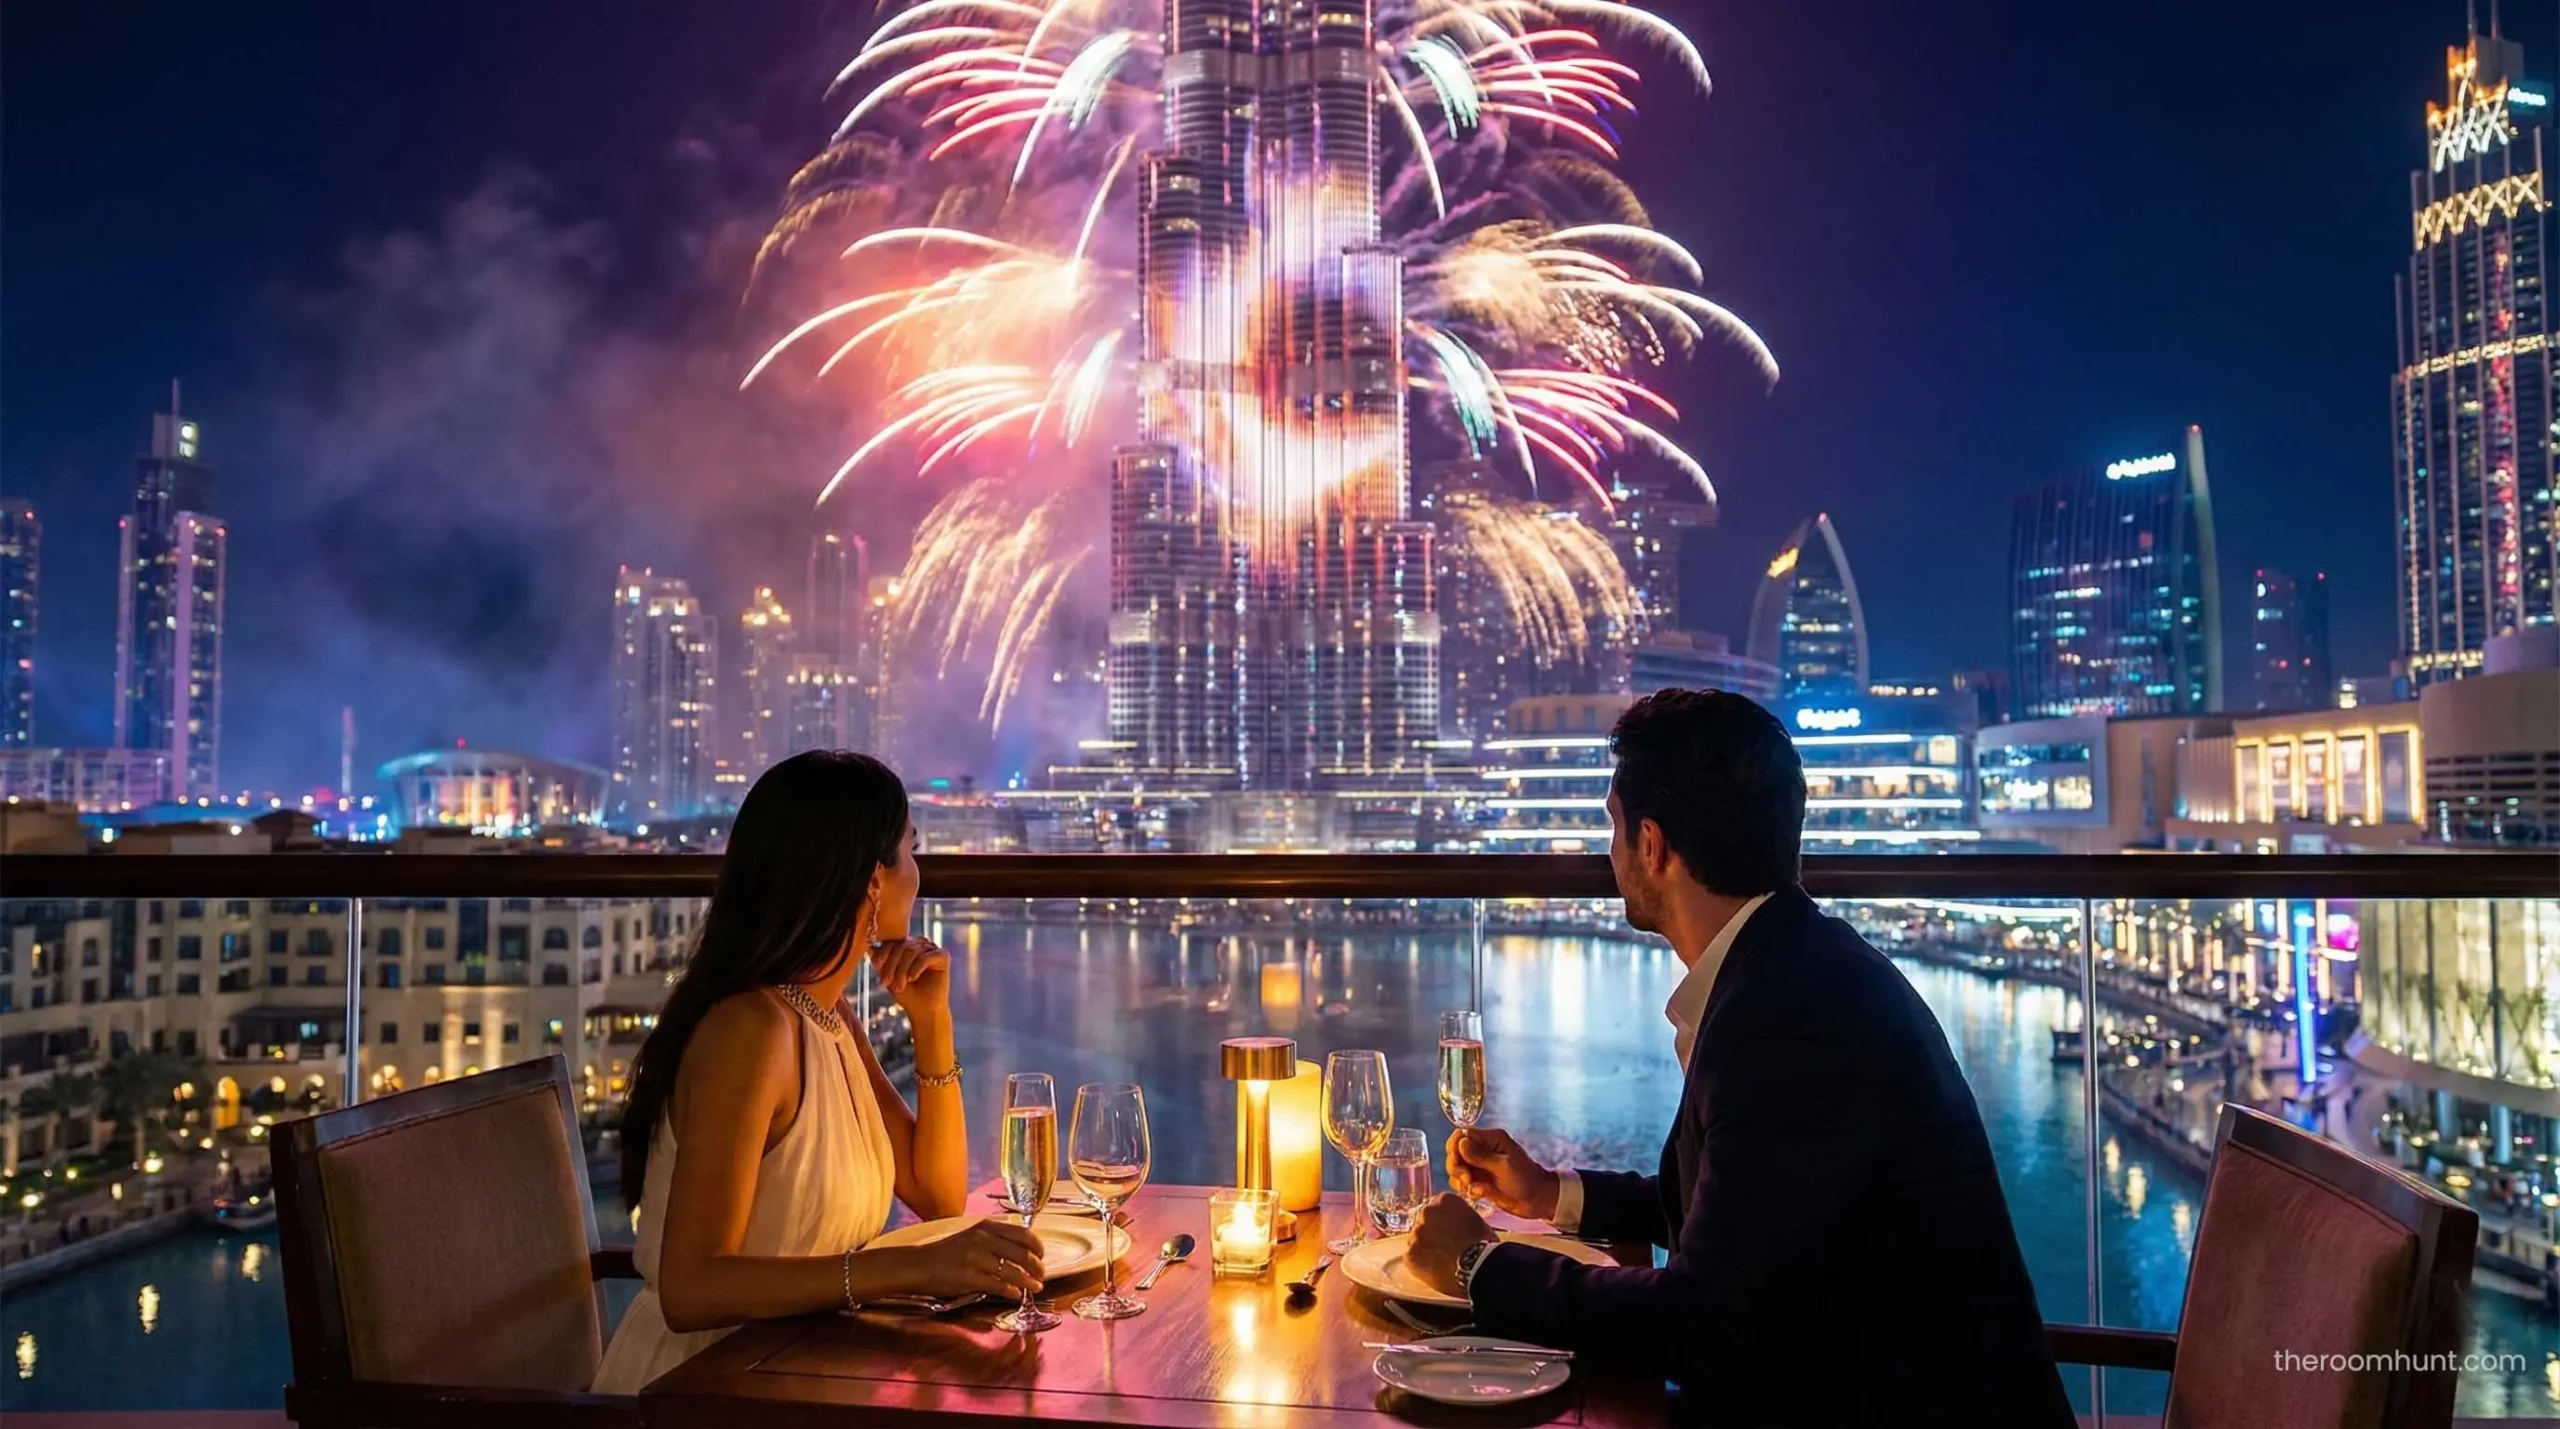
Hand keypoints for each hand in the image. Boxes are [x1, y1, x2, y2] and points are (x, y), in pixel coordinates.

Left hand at [870, 936, 950, 1018]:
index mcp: (908, 945)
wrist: (923, 1011)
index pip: (893, 941)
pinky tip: (912, 979)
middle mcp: (921, 944)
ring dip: (902, 970)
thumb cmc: (907, 994)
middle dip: (892, 965)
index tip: (876, 965)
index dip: (883, 952)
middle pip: (902, 945)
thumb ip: (880, 962)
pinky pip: (925, 957)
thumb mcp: (889, 976)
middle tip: (886, 983)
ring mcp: (933, 948)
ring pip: (912, 951)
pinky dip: (916, 968)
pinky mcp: (943, 956)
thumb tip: (868, 946)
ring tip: (899, 986)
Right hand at [888, 1218, 1043, 1299]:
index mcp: (986, 1227)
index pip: (1023, 1234)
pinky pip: (998, 1286)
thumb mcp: (971, 1236)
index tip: (1042, 1256)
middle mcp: (983, 1240)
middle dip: (1037, 1267)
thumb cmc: (946, 1252)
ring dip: (1029, 1282)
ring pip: (1013, 1272)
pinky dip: (1012, 1292)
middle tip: (1041, 1276)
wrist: (919, 1265)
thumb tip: (1022, 1252)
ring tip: (1035, 1288)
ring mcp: (976, 1259)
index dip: (1038, 1247)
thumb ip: (994, 1240)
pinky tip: (1016, 1295)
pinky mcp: (969, 1278)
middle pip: (1023, 1254)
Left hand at [1407, 1194, 1494, 1295]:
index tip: (1449, 1232)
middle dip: (1432, 1234)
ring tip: (1441, 1262)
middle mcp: (1425, 1212)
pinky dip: (1421, 1265)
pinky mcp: (1410, 1254)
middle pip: (1424, 1222)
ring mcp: (1416, 1233)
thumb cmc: (1483, 1244)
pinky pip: (1412, 1258)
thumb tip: (1456, 1225)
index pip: (1438, 1208)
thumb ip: (1459, 1217)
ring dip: (1426, 1249)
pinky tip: (1434, 1270)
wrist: (1478, 1265)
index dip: (1444, 1222)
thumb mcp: (1476, 1220)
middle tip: (1444, 1247)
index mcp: (1443, 1200)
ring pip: (1417, 1241)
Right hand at [1445, 1127, 1559, 1219]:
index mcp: (1491, 1140)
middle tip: (1467, 1179)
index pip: (1462, 1135)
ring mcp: (1480, 1166)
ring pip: (1456, 1169)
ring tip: (1474, 1188)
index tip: (1457, 1161)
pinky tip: (1478, 1194)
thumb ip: (1480, 1156)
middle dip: (1456, 1166)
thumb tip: (1460, 1142)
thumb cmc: (1526, 1179)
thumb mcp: (1504, 1166)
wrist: (1537, 1201)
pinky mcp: (1479, 1181)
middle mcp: (1483, 1150)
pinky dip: (1465, 1189)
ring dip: (1460, 1180)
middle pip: (1455, 1152)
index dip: (1455, 1147)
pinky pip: (1461, 1182)